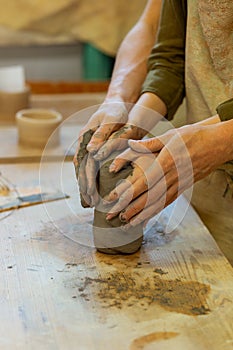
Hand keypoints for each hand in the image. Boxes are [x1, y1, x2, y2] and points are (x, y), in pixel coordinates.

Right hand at [73, 95, 163, 206]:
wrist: (114, 104)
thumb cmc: (114, 111)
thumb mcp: (110, 119)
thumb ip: (101, 135)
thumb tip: (91, 151)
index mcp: (86, 138)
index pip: (84, 165)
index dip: (86, 181)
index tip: (91, 195)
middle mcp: (84, 145)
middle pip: (81, 171)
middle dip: (85, 189)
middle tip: (90, 205)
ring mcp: (86, 148)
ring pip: (82, 171)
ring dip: (84, 187)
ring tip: (88, 202)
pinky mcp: (92, 150)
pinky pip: (86, 167)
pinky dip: (87, 179)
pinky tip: (89, 190)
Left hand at [104, 122, 226, 226]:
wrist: (218, 144)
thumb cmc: (194, 136)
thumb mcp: (171, 135)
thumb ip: (150, 144)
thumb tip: (130, 144)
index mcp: (167, 163)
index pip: (144, 181)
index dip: (128, 192)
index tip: (114, 200)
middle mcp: (172, 177)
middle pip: (149, 197)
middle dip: (131, 208)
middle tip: (115, 217)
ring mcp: (179, 184)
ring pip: (158, 203)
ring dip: (142, 215)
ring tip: (128, 224)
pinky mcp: (184, 187)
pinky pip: (168, 202)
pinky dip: (156, 211)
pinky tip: (147, 218)